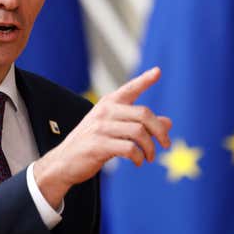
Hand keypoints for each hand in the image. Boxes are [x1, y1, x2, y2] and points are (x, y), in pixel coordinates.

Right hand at [33, 67, 171, 207]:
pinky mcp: (98, 145)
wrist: (64, 161)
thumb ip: (140, 125)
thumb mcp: (114, 130)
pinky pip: (129, 148)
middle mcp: (105, 111)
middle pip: (144, 114)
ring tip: (150, 157)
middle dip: (160, 131)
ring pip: (139, 132)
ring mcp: (100, 127)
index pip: (129, 89)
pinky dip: (139, 157)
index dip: (144, 80)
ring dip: (151, 148)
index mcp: (108, 103)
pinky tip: (138, 162)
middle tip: (166, 144)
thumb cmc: (92, 143)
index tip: (157, 71)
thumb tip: (168, 123)